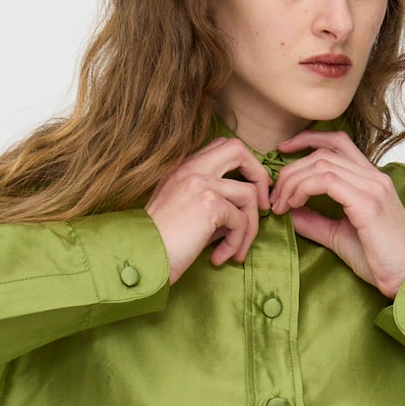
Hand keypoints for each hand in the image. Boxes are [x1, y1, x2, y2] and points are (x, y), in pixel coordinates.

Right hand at [145, 136, 272, 281]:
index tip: (249, 192)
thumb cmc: (159, 244)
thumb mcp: (182, 213)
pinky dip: (236, 243)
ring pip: (248, 194)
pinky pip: (241, 221)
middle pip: (239, 150)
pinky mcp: (209, 204)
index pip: (222, 146)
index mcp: (183, 168)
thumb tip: (241, 213)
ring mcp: (201, 183)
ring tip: (236, 251)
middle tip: (263, 207)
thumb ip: (209, 203)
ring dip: (250, 227)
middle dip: (260, 176)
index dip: (243, 165)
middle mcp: (192, 169)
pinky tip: (220, 258)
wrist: (141, 258)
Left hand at [267, 128, 404, 298]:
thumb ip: (315, 221)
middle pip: (324, 152)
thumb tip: (290, 211)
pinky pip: (327, 180)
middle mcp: (373, 176)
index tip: (283, 153)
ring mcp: (372, 187)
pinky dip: (303, 188)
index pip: (338, 142)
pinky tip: (294, 205)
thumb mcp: (339, 236)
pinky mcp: (367, 203)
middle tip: (275, 194)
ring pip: (322, 163)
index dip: (308, 139)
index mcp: (370, 179)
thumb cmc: (379, 260)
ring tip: (281, 203)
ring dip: (293, 180)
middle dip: (292, 169)